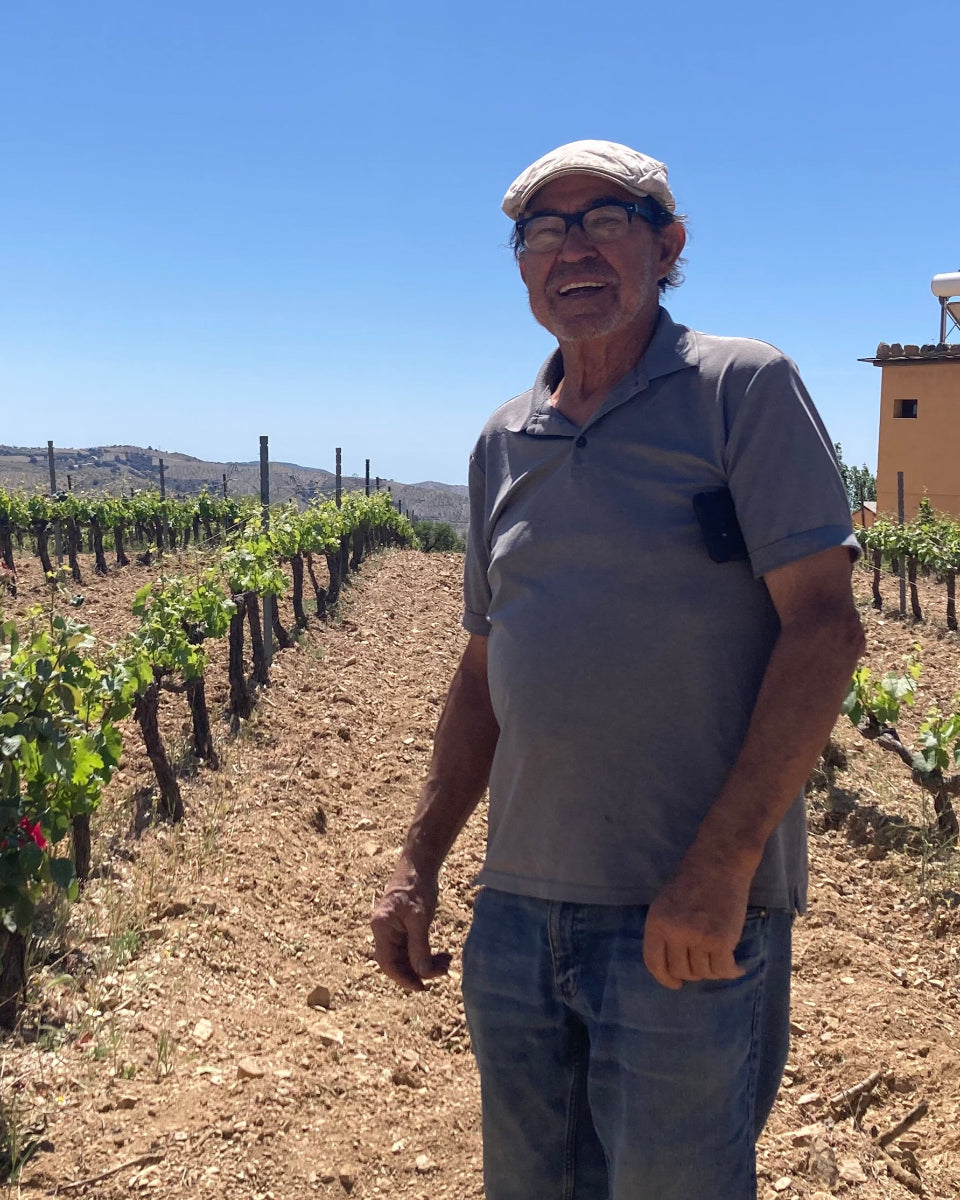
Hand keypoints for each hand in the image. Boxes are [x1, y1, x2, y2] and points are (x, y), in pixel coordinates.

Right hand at [371, 861, 450, 990]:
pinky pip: (412, 947)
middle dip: (419, 970)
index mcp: (381, 927)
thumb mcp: (420, 918)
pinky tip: (442, 955)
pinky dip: (426, 953)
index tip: (422, 987)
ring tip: (447, 962)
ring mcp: (392, 929)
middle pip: (397, 962)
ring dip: (426, 963)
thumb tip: (422, 974)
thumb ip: (419, 947)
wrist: (419, 864)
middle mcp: (383, 930)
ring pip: (406, 956)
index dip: (403, 978)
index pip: (387, 963)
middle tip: (444, 971)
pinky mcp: (403, 926)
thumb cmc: (417, 887)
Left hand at [642, 857, 751, 990]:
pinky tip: (737, 966)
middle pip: (681, 971)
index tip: (676, 984)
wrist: (720, 861)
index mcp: (656, 922)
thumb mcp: (666, 903)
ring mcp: (698, 937)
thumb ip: (666, 931)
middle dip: (693, 972)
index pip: (654, 963)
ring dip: (713, 969)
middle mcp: (674, 933)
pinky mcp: (721, 940)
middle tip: (705, 963)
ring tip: (720, 957)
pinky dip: (733, 971)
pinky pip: (724, 969)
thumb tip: (671, 966)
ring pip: (704, 972)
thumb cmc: (693, 879)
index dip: (665, 978)